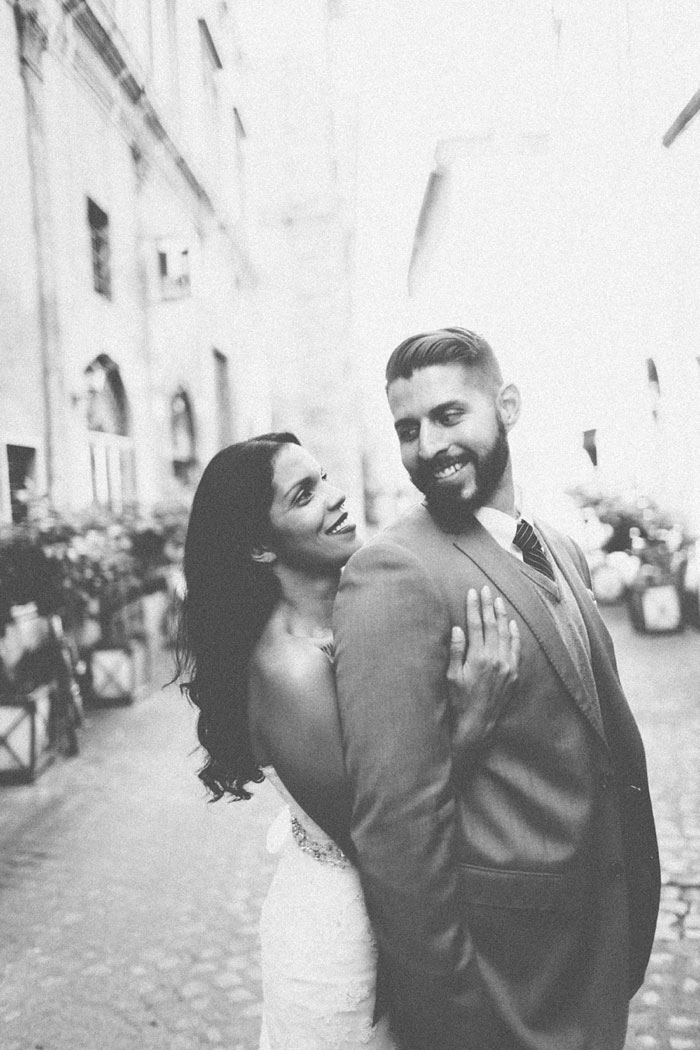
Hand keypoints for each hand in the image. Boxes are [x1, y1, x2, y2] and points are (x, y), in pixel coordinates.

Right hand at [447, 586, 519, 762]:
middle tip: (486, 589)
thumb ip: (456, 651)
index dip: (474, 607)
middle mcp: (495, 659)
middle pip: (492, 625)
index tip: (472, 592)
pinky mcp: (514, 674)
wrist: (477, 724)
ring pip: (506, 634)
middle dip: (488, 605)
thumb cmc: (459, 701)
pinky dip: (515, 634)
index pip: (476, 625)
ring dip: (502, 615)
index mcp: (478, 657)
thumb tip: (457, 628)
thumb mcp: (452, 676)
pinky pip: (517, 649)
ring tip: (498, 600)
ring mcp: (507, 666)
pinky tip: (512, 623)